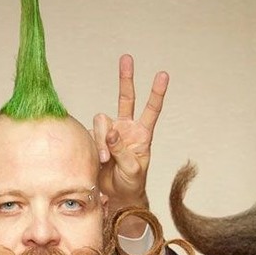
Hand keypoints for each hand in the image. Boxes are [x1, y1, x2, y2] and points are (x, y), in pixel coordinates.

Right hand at [93, 54, 168, 235]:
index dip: (156, 93)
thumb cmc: (131, 184)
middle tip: (127, 58)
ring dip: (103, 139)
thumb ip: (123, 150)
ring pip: (102, 121)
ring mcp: (110, 134)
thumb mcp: (133, 169)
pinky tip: (100, 159)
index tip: (163, 75)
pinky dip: (96, 145)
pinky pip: (93, 134)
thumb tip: (112, 132)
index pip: (152, 110)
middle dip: (126, 78)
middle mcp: (126, 129)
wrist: (116, 196)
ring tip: (106, 159)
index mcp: (143, 135)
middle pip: (126, 98)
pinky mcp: (96, 140)